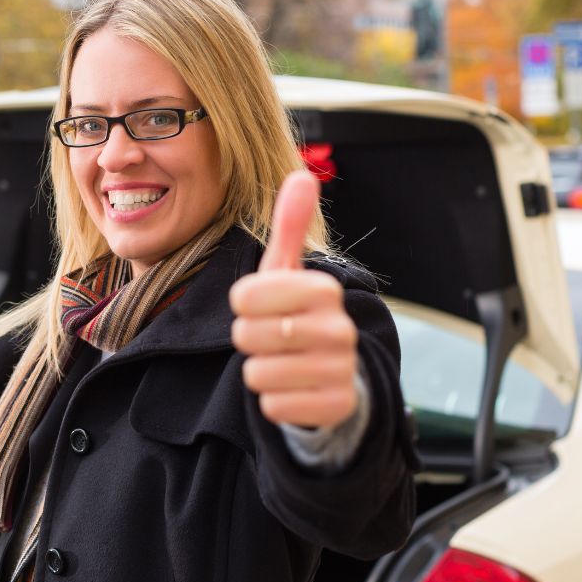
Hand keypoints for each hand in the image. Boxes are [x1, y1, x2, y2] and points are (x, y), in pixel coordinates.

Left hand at [229, 171, 358, 428]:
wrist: (334, 378)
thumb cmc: (298, 317)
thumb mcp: (290, 273)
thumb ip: (290, 227)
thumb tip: (302, 175)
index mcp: (323, 289)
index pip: (244, 297)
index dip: (241, 306)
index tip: (259, 308)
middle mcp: (338, 328)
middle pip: (246, 337)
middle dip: (248, 341)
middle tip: (270, 339)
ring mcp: (340, 369)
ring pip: (257, 374)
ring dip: (259, 372)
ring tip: (282, 364)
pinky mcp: (335, 407)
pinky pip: (272, 406)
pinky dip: (272, 403)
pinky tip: (292, 391)